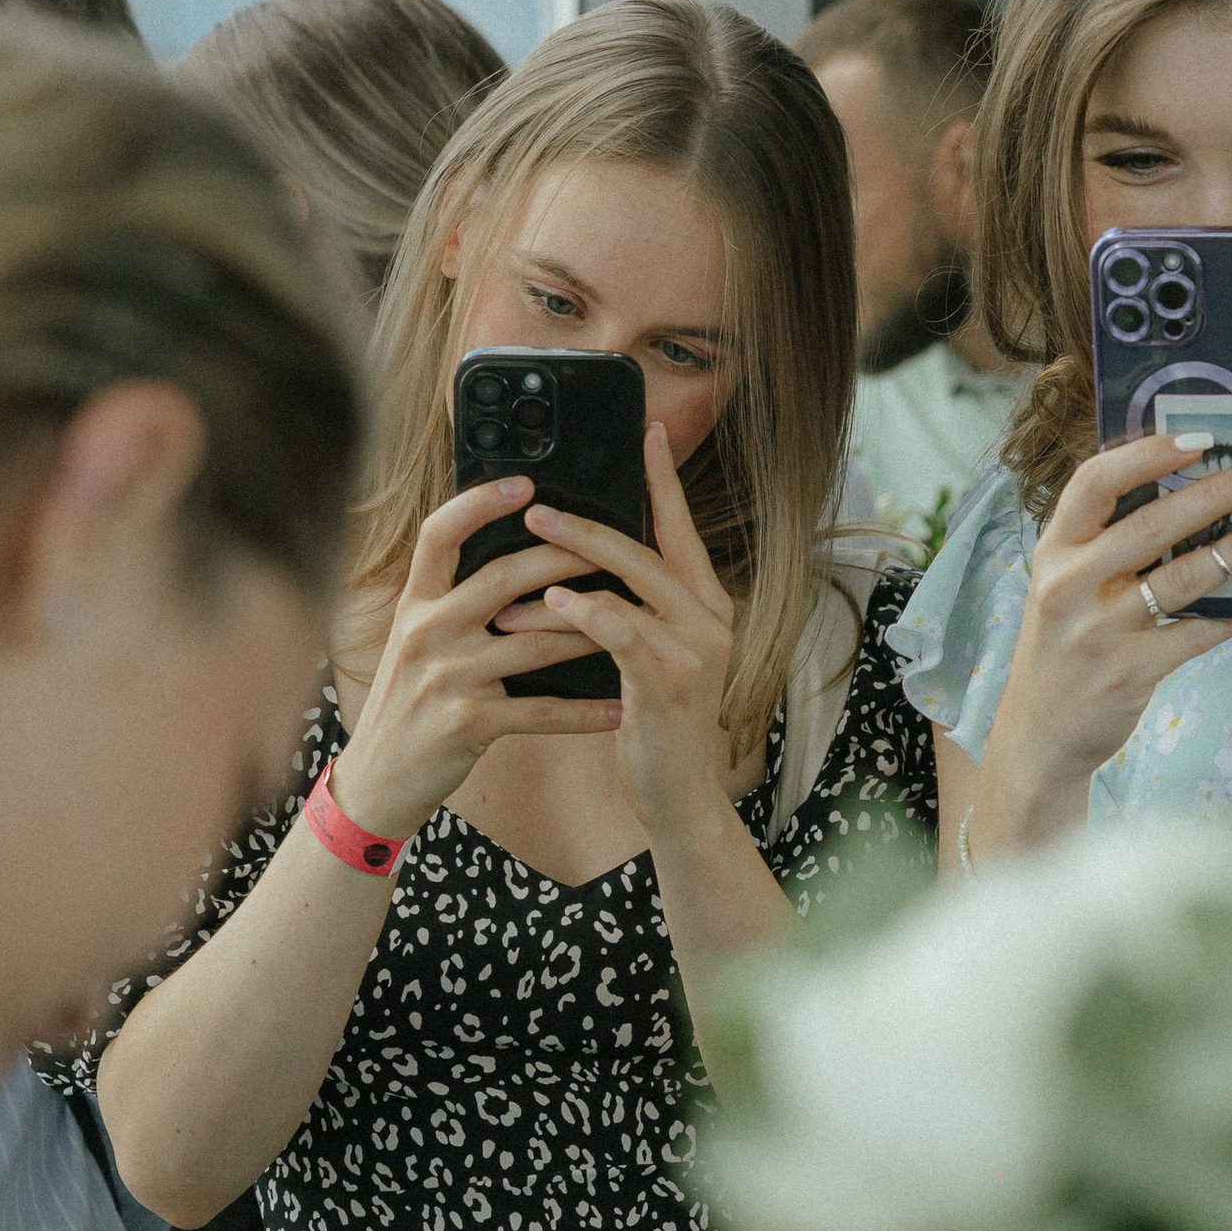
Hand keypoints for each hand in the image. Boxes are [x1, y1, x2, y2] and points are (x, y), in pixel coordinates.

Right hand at [335, 478, 625, 842]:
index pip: (439, 535)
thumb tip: (516, 558)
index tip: (525, 483)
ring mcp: (445, 678)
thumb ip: (453, 600)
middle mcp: (425, 631)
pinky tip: (620, 708)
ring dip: (590, 632)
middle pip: (501, 578)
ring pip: (533, 643)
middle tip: (613, 544)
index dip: (479, 503)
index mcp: (415, 603)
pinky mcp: (466, 724)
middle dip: (562, 558)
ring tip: (638, 621)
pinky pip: (539, 711)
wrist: (377, 780)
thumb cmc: (410, 701)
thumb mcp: (416, 640)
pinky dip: (584, 711)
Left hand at [513, 423, 742, 849]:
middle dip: (588, 524)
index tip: (649, 433)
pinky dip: (582, 611)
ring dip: (568, 566)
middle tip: (536, 508)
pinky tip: (548, 603)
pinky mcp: (670, 680)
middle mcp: (711, 618)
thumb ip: (630, 609)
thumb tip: (574, 565)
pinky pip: (620, 628)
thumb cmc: (653, 724)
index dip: (664, 481)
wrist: (678, 797)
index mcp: (706, 605)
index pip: (682, 530)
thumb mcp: (648, 657)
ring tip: (520, 557)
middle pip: (649, 549)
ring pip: (629, 584)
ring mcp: (697, 648)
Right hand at [978, 432, 1231, 851]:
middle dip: (1217, 491)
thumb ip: (1104, 544)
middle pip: (1153, 522)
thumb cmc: (1062, 646)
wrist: (1038, 735)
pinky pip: (1197, 634)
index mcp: (1054, 551)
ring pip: (1185, 576)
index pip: (1094, 482)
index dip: (1148, 453)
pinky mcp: (1130, 672)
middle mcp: (1070, 585)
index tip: (1199, 437)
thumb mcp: (1063, 587)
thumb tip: (1188, 492)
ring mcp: (1100, 631)